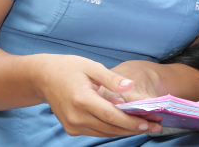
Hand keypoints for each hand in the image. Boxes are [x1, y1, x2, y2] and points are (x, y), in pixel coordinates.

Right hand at [29, 54, 158, 136]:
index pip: (112, 116)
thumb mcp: (90, 66)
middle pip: (111, 128)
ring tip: (146, 125)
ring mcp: (73, 125)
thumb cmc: (67, 68)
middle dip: (135, 128)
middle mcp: (76, 116)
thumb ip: (112, 79)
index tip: (149, 122)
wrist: (42, 77)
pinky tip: (126, 124)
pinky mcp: (72, 129)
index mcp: (82, 99)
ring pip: (105, 133)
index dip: (132, 121)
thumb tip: (130, 86)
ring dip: (126, 130)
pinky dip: (112, 129)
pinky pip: (97, 132)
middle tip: (156, 125)